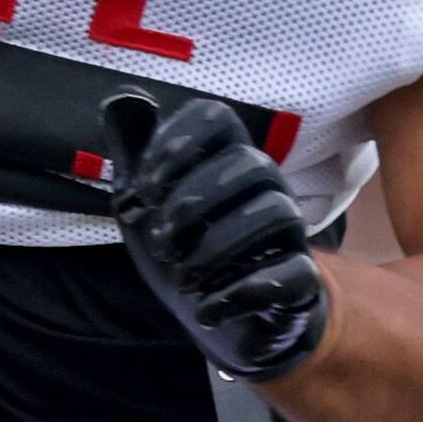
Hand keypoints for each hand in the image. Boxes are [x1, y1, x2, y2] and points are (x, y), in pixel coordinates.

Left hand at [102, 93, 328, 381]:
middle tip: (161, 243)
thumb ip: (133, 153)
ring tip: (183, 278)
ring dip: (216, 248)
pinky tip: (207, 310)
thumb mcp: (147, 205)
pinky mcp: (300, 282)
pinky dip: (242, 293)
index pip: (216, 117)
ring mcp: (289, 235)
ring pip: (277, 212)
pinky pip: (296, 272)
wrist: (224, 323)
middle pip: (252, 162)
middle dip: (193, 203)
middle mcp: (265, 188)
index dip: (174, 144)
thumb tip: (122, 98)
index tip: (145, 190)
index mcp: (226, 161)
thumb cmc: (186, 251)